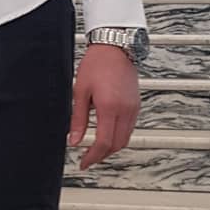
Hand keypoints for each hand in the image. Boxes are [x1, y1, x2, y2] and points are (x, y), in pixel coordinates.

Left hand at [68, 44, 139, 169]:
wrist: (115, 47)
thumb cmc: (97, 64)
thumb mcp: (80, 91)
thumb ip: (77, 118)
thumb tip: (73, 139)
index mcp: (109, 108)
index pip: (103, 143)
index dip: (92, 157)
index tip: (83, 162)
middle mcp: (125, 110)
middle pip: (117, 145)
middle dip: (102, 155)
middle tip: (88, 157)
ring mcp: (133, 108)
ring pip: (125, 139)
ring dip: (112, 148)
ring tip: (96, 148)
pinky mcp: (136, 105)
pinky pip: (130, 128)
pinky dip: (119, 136)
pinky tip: (108, 134)